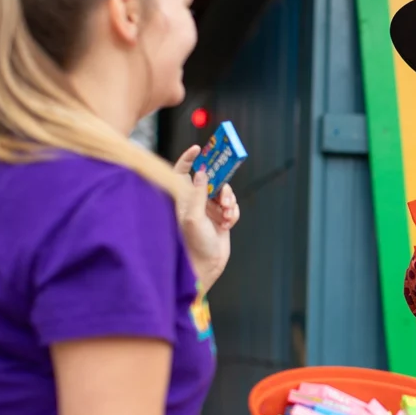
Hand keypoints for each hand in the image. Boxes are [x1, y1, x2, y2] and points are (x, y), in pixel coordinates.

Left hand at [172, 146, 240, 293]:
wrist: (206, 266)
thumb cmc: (193, 244)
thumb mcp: (194, 216)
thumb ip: (199, 193)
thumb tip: (202, 172)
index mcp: (182, 199)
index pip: (182, 172)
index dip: (189, 159)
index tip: (199, 148)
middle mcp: (194, 202)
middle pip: (210, 180)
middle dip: (220, 183)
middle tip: (224, 189)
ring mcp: (208, 210)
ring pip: (224, 192)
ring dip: (228, 201)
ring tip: (226, 213)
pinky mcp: (220, 218)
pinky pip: (231, 207)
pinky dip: (232, 213)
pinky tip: (228, 223)